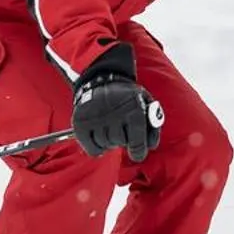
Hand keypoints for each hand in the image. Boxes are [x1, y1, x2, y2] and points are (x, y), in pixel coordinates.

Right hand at [72, 48, 162, 162]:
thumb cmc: (128, 97)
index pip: (137, 142)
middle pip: (120, 143)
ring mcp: (96, 119)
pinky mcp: (80, 123)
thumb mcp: (145, 103)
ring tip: (110, 129)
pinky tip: (100, 137)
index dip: (139, 152)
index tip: (137, 154)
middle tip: (121, 130)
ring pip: (106, 146)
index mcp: (134, 109)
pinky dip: (97, 148)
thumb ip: (153, 125)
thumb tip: (151, 146)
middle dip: (123, 140)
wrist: (102, 79)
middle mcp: (115, 114)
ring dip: (110, 142)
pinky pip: (93, 150)